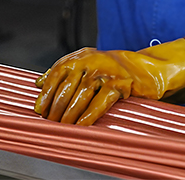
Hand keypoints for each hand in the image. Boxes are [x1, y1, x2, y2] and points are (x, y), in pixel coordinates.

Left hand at [34, 38, 184, 125]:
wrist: (146, 68)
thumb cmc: (111, 68)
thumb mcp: (85, 63)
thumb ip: (62, 71)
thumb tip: (37, 83)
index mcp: (80, 57)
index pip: (57, 74)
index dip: (46, 93)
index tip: (39, 109)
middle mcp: (91, 62)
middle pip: (67, 88)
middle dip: (56, 108)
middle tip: (51, 123)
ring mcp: (105, 72)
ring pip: (81, 96)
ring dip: (69, 115)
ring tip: (63, 127)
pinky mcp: (120, 85)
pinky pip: (100, 103)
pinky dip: (89, 116)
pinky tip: (81, 126)